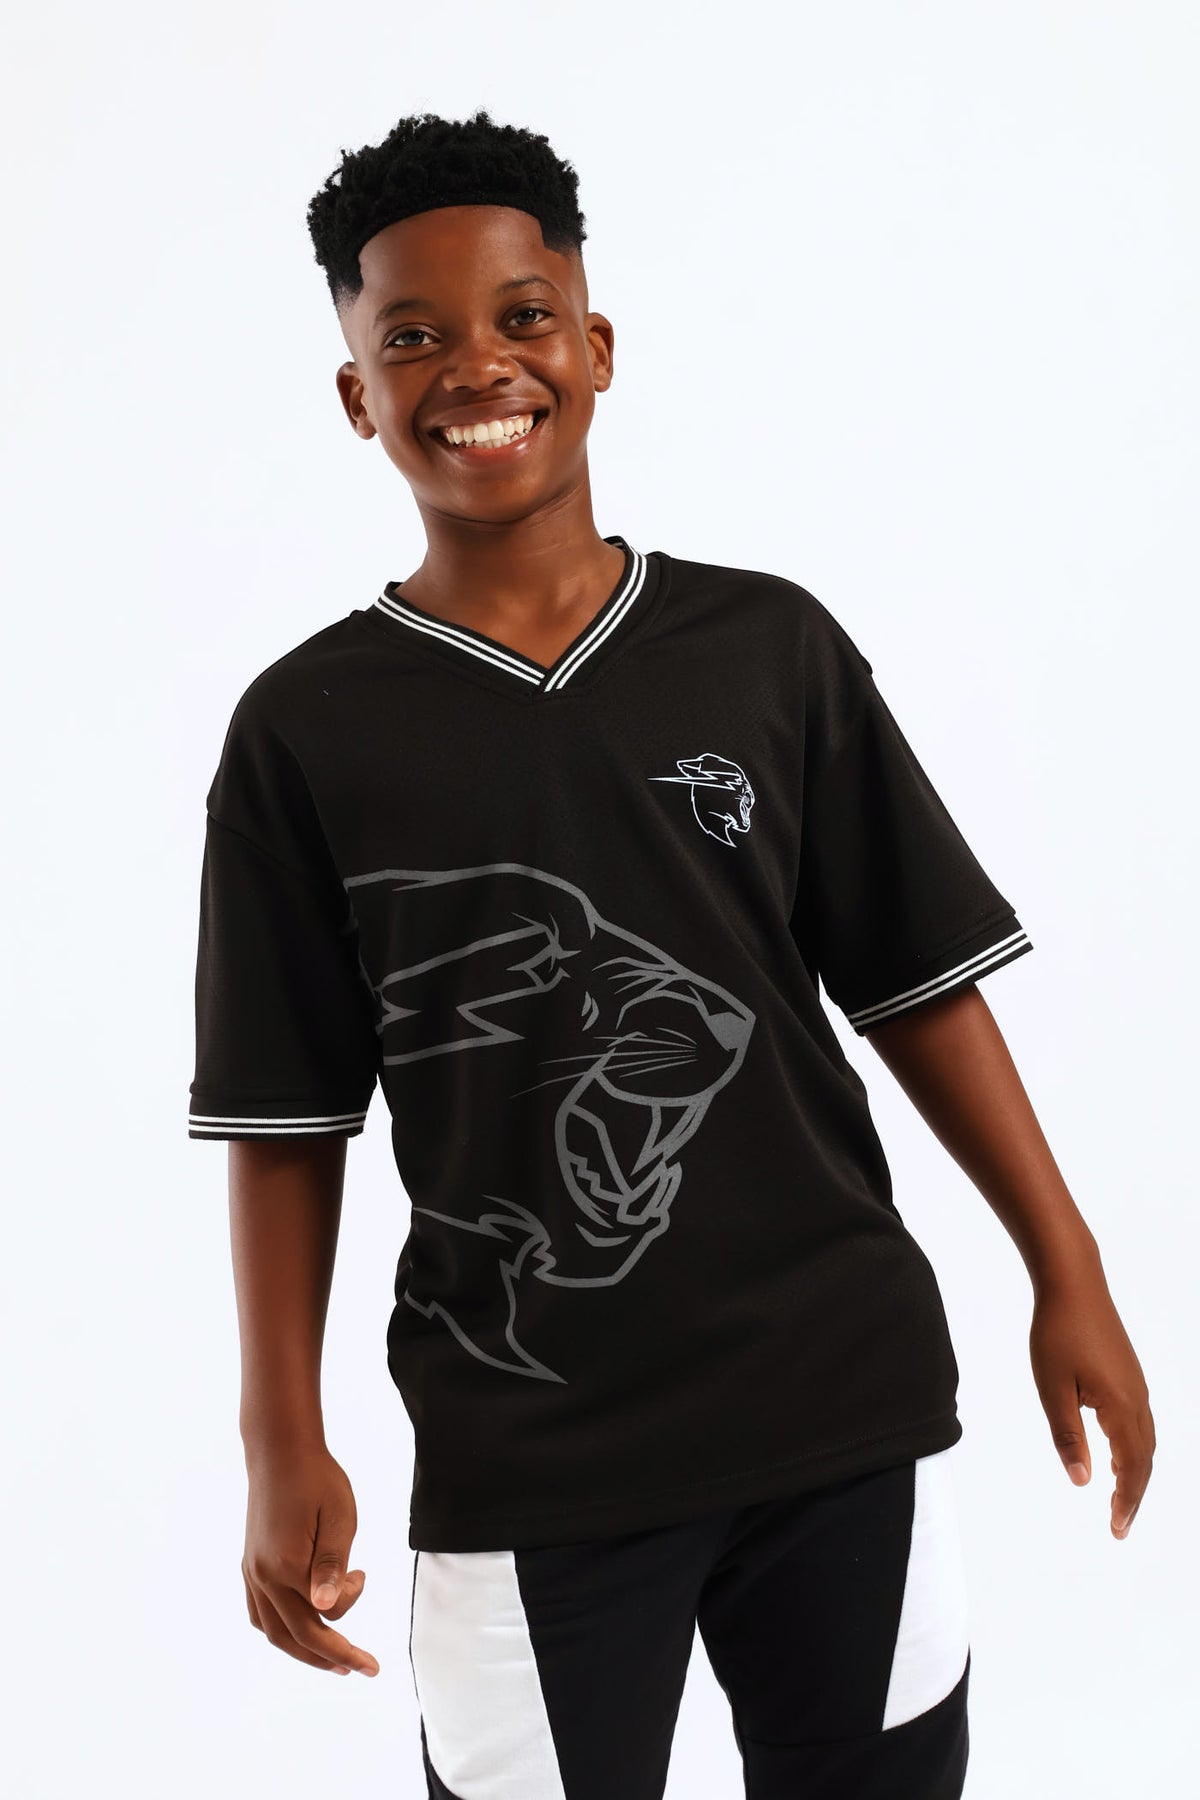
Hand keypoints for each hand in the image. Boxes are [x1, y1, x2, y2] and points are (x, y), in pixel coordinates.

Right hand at [241, 1441, 379, 1676]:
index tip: (364, 1582)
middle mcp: (263, 1576)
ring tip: (332, 1659)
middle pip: (296, 1636)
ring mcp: (251, 1572)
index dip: (351, 1609)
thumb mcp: (340, 1517)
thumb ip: (333, 1565)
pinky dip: (280, 1630)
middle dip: (330, 1656)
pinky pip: (259, 1612)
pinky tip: (299, 1629)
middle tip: (362, 1668)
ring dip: (303, 1650)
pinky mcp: (249, 1564)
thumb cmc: (318, 1480)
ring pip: (273, 1631)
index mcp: (287, 1566)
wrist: (280, 1451)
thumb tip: (327, 1607)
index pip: (323, 1615)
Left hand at [1028, 1266, 1154, 1537]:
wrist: (1073, 1283)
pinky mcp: (1129, 1374)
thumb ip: (1068, 1437)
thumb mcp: (1053, 1389)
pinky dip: (1134, 1447)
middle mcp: (1137, 1399)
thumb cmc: (1057, 1333)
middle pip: (1144, 1460)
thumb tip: (1083, 1482)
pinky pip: (1139, 1422)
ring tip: (1119, 1497)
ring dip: (1135, 1471)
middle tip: (1118, 1525)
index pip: (1131, 1469)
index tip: (1117, 1530)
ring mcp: (1136, 1385)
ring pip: (1145, 1440)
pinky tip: (1116, 1451)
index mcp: (1121, 1407)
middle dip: (1133, 1494)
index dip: (1126, 1502)